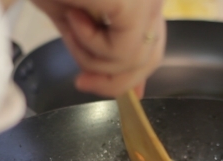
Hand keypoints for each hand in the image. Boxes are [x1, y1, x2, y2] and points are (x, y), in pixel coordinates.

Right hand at [31, 0, 165, 97]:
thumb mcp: (79, 23)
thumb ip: (105, 54)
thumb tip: (131, 90)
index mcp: (142, 2)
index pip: (152, 51)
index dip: (126, 78)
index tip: (89, 83)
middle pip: (149, 60)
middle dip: (110, 80)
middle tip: (81, 80)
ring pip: (133, 60)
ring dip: (89, 55)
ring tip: (70, 21)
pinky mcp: (134, 3)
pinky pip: (121, 52)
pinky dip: (88, 43)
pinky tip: (74, 14)